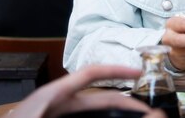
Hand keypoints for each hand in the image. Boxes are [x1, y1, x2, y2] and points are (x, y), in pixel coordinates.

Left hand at [7, 65, 165, 117]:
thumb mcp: (38, 116)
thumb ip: (61, 100)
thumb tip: (97, 101)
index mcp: (53, 93)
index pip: (91, 73)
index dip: (116, 70)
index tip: (136, 72)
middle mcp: (57, 100)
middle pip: (99, 97)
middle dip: (123, 101)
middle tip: (145, 110)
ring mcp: (56, 111)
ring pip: (93, 109)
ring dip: (114, 112)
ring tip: (133, 116)